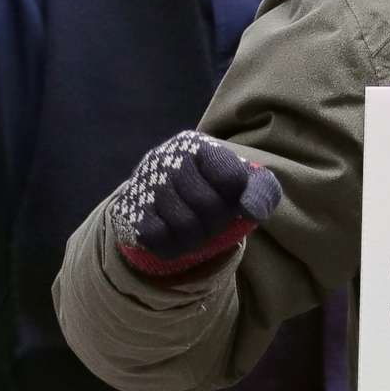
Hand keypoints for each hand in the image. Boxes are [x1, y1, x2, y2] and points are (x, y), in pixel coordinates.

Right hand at [113, 131, 283, 277]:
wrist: (165, 198)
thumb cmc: (212, 189)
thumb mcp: (244, 184)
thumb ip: (261, 191)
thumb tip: (252, 211)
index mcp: (197, 145)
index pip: (232, 179)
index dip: (237, 199)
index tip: (231, 198)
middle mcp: (165, 158)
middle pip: (208, 205)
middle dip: (218, 221)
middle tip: (214, 220)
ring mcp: (143, 185)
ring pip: (184, 225)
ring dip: (198, 237)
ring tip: (196, 228)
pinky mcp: (128, 211)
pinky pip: (159, 239)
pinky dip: (174, 246)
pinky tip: (175, 236)